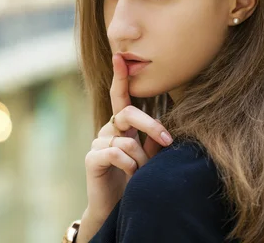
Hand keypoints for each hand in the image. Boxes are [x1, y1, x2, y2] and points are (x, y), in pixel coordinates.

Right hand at [83, 53, 172, 221]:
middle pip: (127, 112)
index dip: (120, 76)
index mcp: (122, 125)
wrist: (116, 207)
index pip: (120, 96)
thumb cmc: (135, 179)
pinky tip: (129, 175)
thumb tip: (171, 125)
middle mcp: (108, 130)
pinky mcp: (92, 158)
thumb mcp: (149, 156)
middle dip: (150, 124)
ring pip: (127, 139)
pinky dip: (129, 165)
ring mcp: (98, 143)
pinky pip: (116, 153)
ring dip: (141, 159)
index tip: (120, 56)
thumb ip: (154, 139)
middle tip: (167, 140)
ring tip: (141, 173)